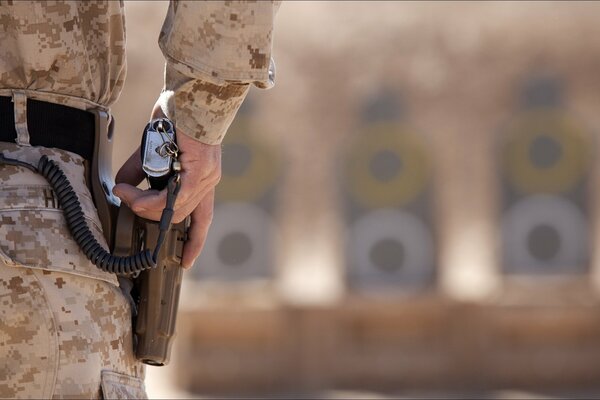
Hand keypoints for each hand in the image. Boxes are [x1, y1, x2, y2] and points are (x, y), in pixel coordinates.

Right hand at [112, 107, 220, 268]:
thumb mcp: (157, 151)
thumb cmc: (175, 119)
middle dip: (148, 216)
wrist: (189, 94)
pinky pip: (172, 197)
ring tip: (123, 194)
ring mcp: (206, 177)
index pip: (203, 218)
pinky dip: (147, 200)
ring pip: (174, 210)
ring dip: (142, 207)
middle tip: (125, 201)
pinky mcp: (198, 169)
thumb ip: (142, 171)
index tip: (185, 261)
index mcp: (203, 180)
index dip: (194, 241)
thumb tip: (122, 189)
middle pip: (180, 217)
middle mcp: (208, 182)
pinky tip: (129, 193)